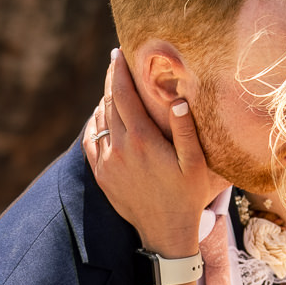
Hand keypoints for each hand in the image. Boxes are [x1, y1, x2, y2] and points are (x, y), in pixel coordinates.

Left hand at [82, 50, 213, 254]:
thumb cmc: (187, 196)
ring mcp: (106, 162)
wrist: (165, 232)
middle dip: (111, 80)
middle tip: (115, 62)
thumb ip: (186, 131)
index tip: (117, 52)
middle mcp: (119, 148)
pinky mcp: (101, 174)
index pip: (124, 94)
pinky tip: (102, 116)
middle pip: (108, 103)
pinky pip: (90, 140)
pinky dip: (94, 123)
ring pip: (99, 120)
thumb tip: (178, 100)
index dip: (119, 70)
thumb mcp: (196, 164)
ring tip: (113, 87)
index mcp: (143, 140)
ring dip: (104, 101)